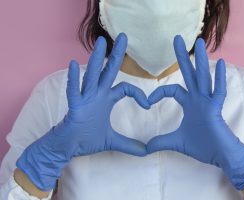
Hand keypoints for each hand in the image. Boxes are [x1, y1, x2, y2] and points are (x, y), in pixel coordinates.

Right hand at [16, 33, 149, 190]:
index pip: (125, 88)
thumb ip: (129, 144)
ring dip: (96, 59)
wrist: (69, 148)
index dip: (138, 94)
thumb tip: (146, 152)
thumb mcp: (112, 141)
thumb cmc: (87, 139)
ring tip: (101, 42)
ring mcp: (85, 99)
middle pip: (108, 71)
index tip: (148, 105)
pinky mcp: (74, 107)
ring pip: (91, 75)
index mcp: (106, 99)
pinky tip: (73, 65)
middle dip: (116, 54)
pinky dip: (73, 79)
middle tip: (124, 36)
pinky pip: (74, 91)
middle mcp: (97, 95)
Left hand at [146, 35, 243, 189]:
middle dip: (182, 57)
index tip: (147, 102)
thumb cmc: (202, 147)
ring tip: (199, 42)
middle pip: (189, 74)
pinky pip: (219, 91)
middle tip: (176, 39)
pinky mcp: (217, 109)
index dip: (159, 92)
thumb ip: (160, 142)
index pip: (172, 89)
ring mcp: (208, 102)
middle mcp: (199, 99)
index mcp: (189, 103)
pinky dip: (220, 78)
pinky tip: (220, 63)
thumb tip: (145, 148)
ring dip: (201, 60)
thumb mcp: (176, 142)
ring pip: (204, 78)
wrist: (219, 156)